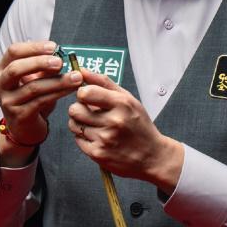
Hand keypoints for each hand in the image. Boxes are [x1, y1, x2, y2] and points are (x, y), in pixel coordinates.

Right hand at [0, 41, 82, 157]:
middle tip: (60, 62)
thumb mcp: (37, 79)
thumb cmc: (31, 98)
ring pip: (33, 88)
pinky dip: (58, 93)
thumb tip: (60, 55)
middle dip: (40, 63)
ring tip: (76, 77)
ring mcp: (8, 101)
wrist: (26, 128)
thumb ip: (45, 67)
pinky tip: (71, 89)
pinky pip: (40, 101)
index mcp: (3, 69)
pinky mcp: (19, 115)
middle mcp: (0, 84)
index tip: (53, 47)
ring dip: (57, 81)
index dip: (34, 47)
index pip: (14, 51)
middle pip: (16, 69)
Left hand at [67, 69, 183, 192]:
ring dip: (80, 123)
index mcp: (121, 104)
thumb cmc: (139, 125)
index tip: (87, 96)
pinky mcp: (98, 154)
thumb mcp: (128, 99)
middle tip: (88, 111)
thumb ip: (103, 83)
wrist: (152, 156)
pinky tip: (97, 137)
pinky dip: (84, 137)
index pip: (86, 93)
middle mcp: (113, 121)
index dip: (82, 93)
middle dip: (78, 109)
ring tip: (94, 125)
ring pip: (74, 125)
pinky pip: (78, 140)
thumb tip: (82, 71)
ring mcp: (105, 139)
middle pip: (75, 109)